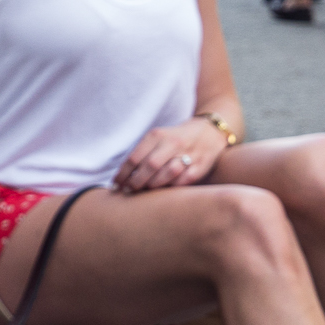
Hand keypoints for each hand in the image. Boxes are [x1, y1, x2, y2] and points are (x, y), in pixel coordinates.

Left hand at [111, 118, 226, 193]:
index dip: (123, 174)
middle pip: (150, 166)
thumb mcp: (156, 139)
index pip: (135, 157)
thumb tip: (122, 178)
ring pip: (167, 173)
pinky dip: (171, 188)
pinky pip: (182, 181)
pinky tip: (163, 191)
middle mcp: (173, 143)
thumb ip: (141, 155)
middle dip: (136, 182)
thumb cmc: (174, 140)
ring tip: (144, 191)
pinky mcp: (200, 166)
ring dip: (153, 185)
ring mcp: (188, 154)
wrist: (208, 133)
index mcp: (158, 135)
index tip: (116, 184)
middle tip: (129, 191)